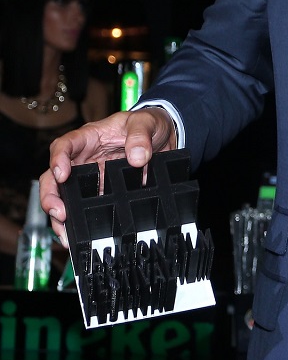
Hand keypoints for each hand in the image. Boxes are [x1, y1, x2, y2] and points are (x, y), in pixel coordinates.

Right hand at [40, 108, 176, 242]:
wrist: (164, 138)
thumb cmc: (148, 124)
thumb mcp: (147, 122)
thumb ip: (141, 136)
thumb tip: (137, 157)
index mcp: (89, 137)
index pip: (65, 145)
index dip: (58, 159)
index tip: (61, 174)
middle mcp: (84, 159)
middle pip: (54, 176)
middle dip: (51, 196)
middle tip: (59, 212)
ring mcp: (91, 178)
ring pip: (65, 197)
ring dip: (60, 217)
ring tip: (66, 234)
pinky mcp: (102, 193)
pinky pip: (85, 208)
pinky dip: (80, 223)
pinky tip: (80, 237)